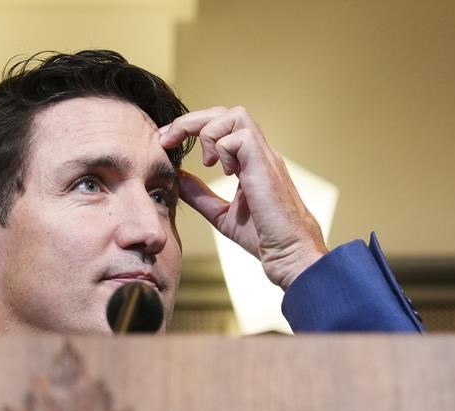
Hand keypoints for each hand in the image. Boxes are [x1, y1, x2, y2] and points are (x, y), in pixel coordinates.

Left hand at [159, 106, 327, 288]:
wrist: (289, 253)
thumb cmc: (263, 237)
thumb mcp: (221, 213)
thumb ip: (199, 194)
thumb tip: (177, 177)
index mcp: (249, 161)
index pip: (220, 126)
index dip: (190, 127)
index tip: (166, 141)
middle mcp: (258, 152)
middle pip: (224, 113)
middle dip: (190, 121)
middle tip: (166, 139)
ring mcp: (264, 156)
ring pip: (234, 116)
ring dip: (208, 133)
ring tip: (206, 163)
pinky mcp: (266, 165)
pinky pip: (240, 136)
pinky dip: (224, 149)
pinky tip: (224, 173)